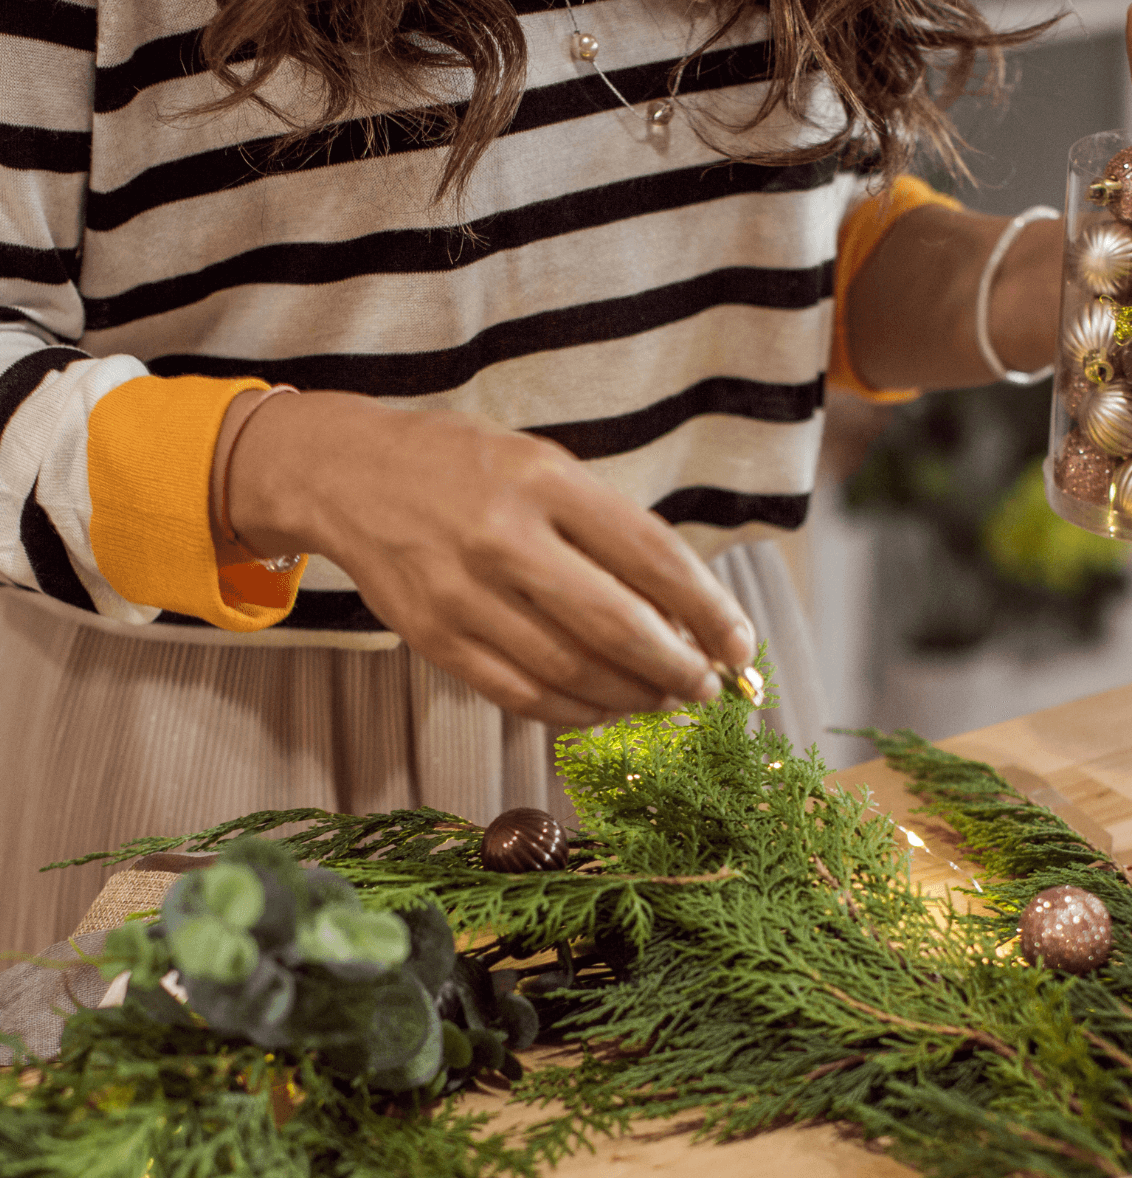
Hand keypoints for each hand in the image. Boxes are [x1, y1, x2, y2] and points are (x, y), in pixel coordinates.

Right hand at [221, 391, 756, 725]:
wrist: (346, 474)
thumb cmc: (464, 468)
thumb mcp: (542, 466)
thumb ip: (605, 531)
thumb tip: (683, 615)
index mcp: (545, 480)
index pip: (652, 556)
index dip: (708, 610)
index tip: (739, 645)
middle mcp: (504, 537)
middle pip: (617, 626)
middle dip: (676, 669)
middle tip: (704, 688)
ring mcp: (464, 593)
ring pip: (572, 671)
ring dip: (630, 698)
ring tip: (659, 699)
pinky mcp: (435, 638)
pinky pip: (521, 694)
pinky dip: (574, 711)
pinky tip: (603, 708)